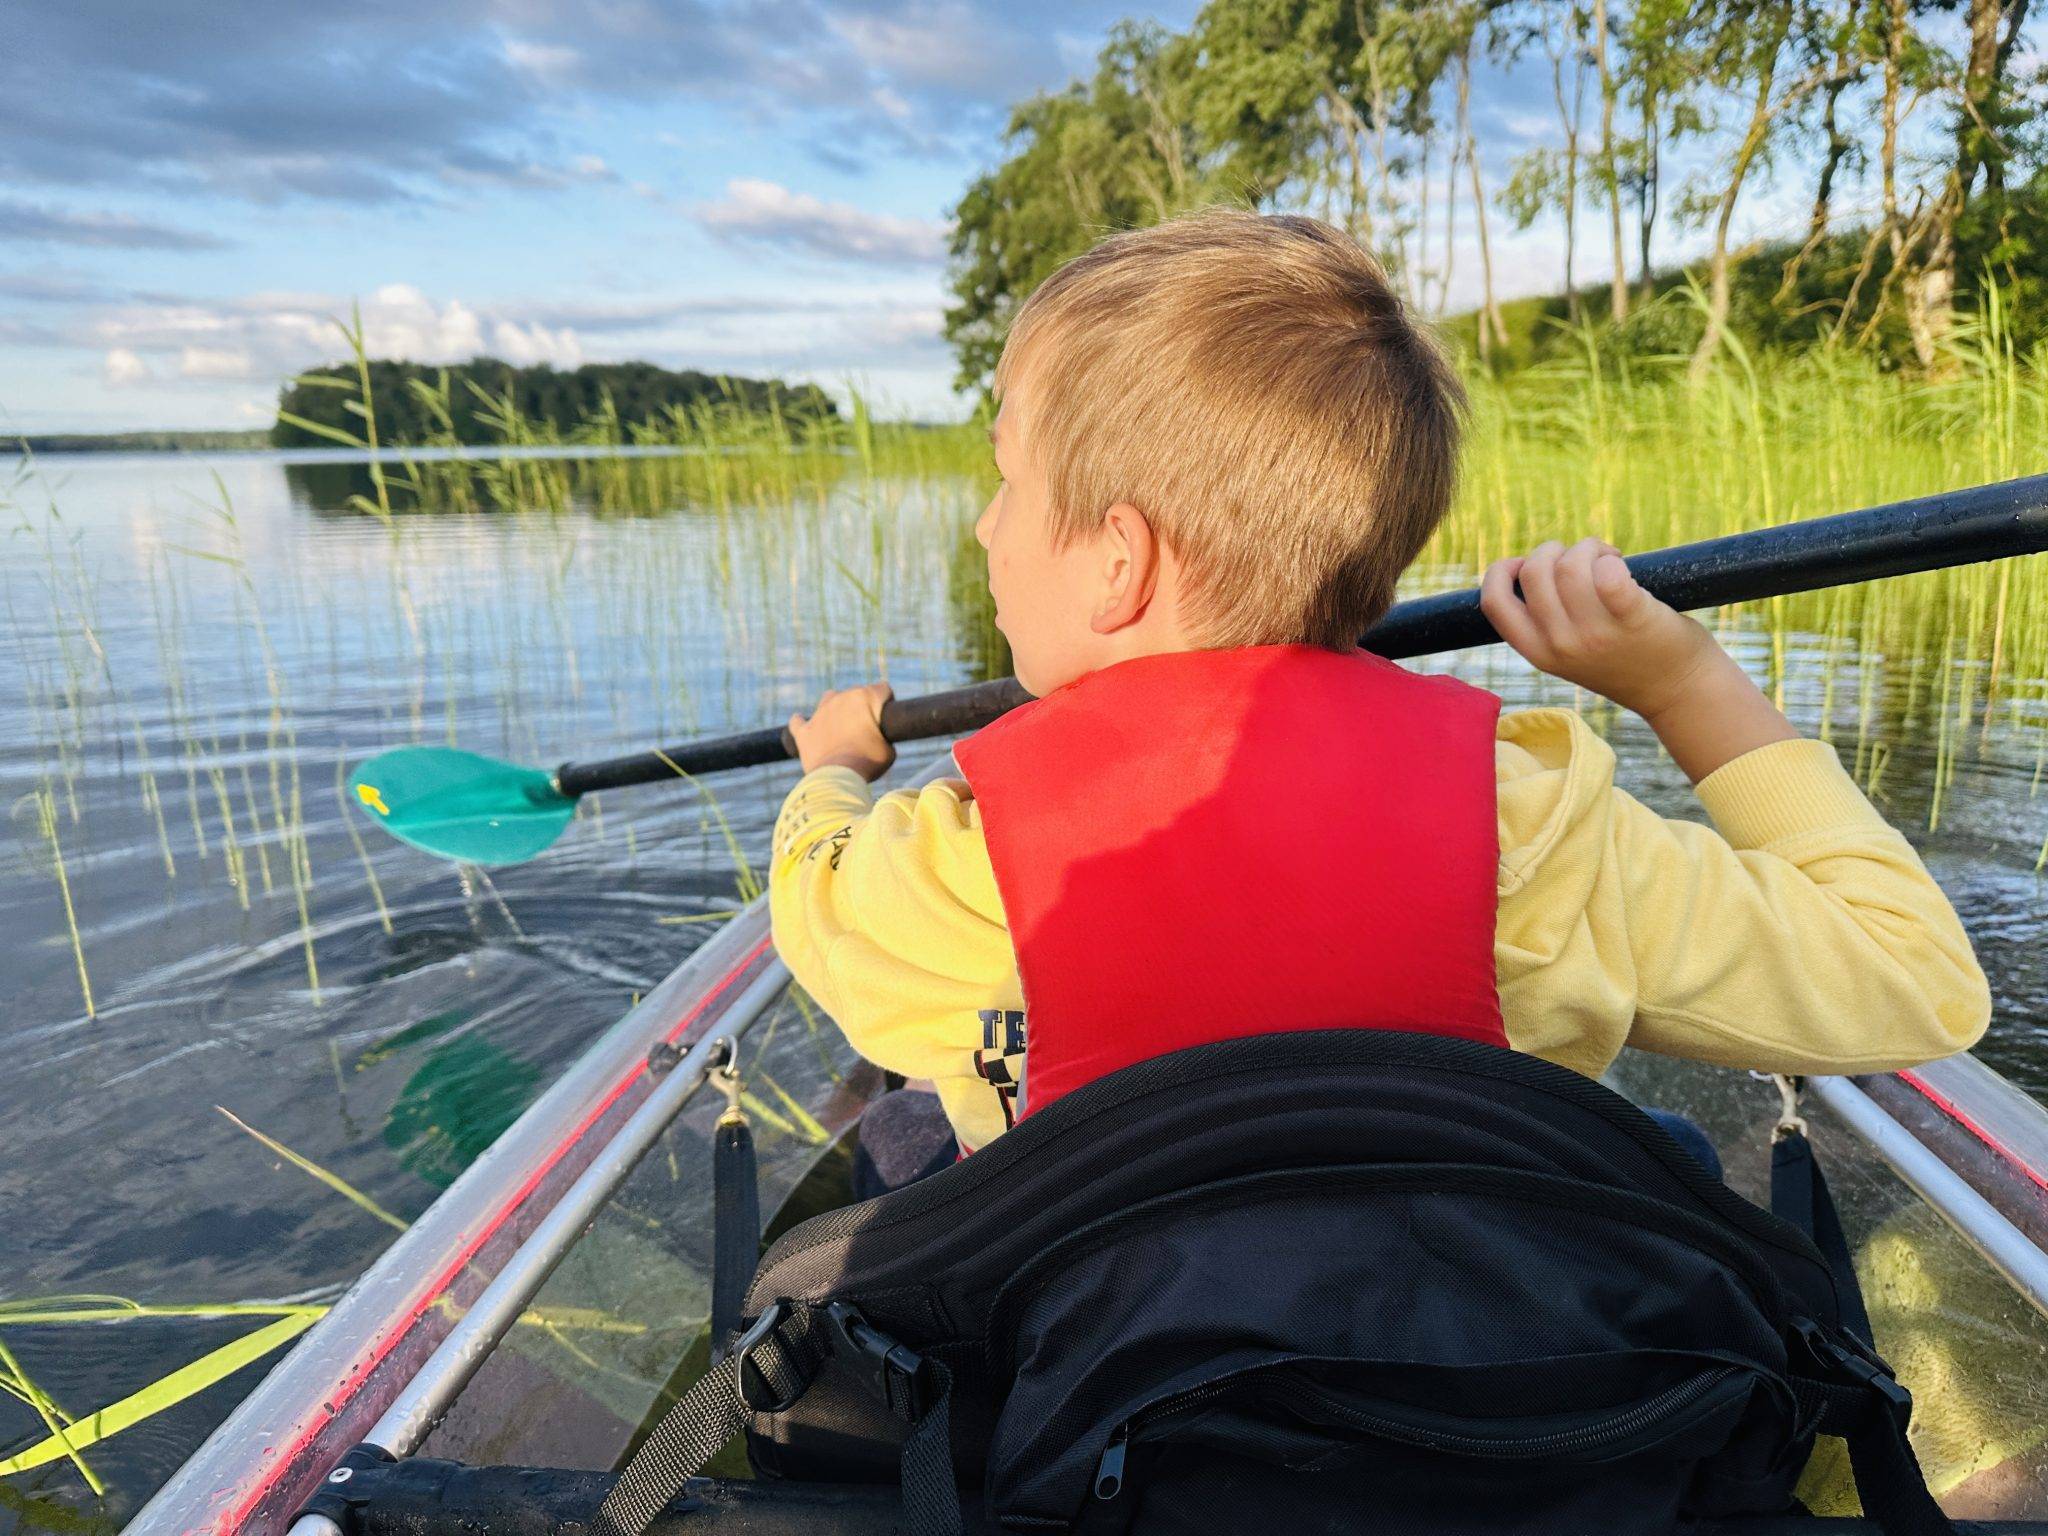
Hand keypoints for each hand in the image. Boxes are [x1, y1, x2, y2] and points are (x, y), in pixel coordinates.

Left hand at [789, 683, 894, 780]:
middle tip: (867, 730)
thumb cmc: (868, 763)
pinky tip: (806, 728)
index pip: (883, 689)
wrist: (839, 777)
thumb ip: (885, 736)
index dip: (887, 702)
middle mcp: (842, 698)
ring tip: (841, 725)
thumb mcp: (889, 750)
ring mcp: (820, 712)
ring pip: (829, 698)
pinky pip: (798, 721)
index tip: (887, 718)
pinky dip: (802, 723)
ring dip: (836, 708)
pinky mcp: (804, 730)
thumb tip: (878, 739)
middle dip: (863, 707)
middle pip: (856, 693)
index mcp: (866, 697)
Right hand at [1480, 538, 1717, 721]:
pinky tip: (1622, 563)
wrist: (1679, 691)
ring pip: (1569, 565)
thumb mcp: (1570, 653)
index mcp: (1539, 653)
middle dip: (1555, 550)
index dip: (1501, 571)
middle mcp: (1561, 645)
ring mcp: (1596, 634)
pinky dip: (1612, 560)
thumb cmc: (1625, 660)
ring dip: (1589, 548)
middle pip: (1534, 572)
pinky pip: (1609, 576)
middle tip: (1584, 560)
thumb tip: (1534, 566)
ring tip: (1609, 559)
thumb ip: (1548, 622)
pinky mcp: (1633, 619)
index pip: (1494, 602)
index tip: (1524, 563)